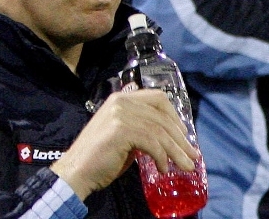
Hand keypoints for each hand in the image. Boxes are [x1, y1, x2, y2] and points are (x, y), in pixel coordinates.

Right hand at [50, 89, 198, 199]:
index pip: (157, 98)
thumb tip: (170, 138)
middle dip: (181, 138)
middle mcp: (121, 101)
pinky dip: (161, 157)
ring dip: (176, 151)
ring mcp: (120, 114)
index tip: (184, 134)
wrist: (76, 171)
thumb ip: (143, 129)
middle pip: (162, 116)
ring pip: (160, 131)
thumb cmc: (101, 157)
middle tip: (192, 154)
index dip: (174, 115)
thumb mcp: (125, 136)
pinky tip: (162, 168)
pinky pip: (152, 143)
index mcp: (122, 98)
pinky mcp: (121, 130)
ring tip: (185, 165)